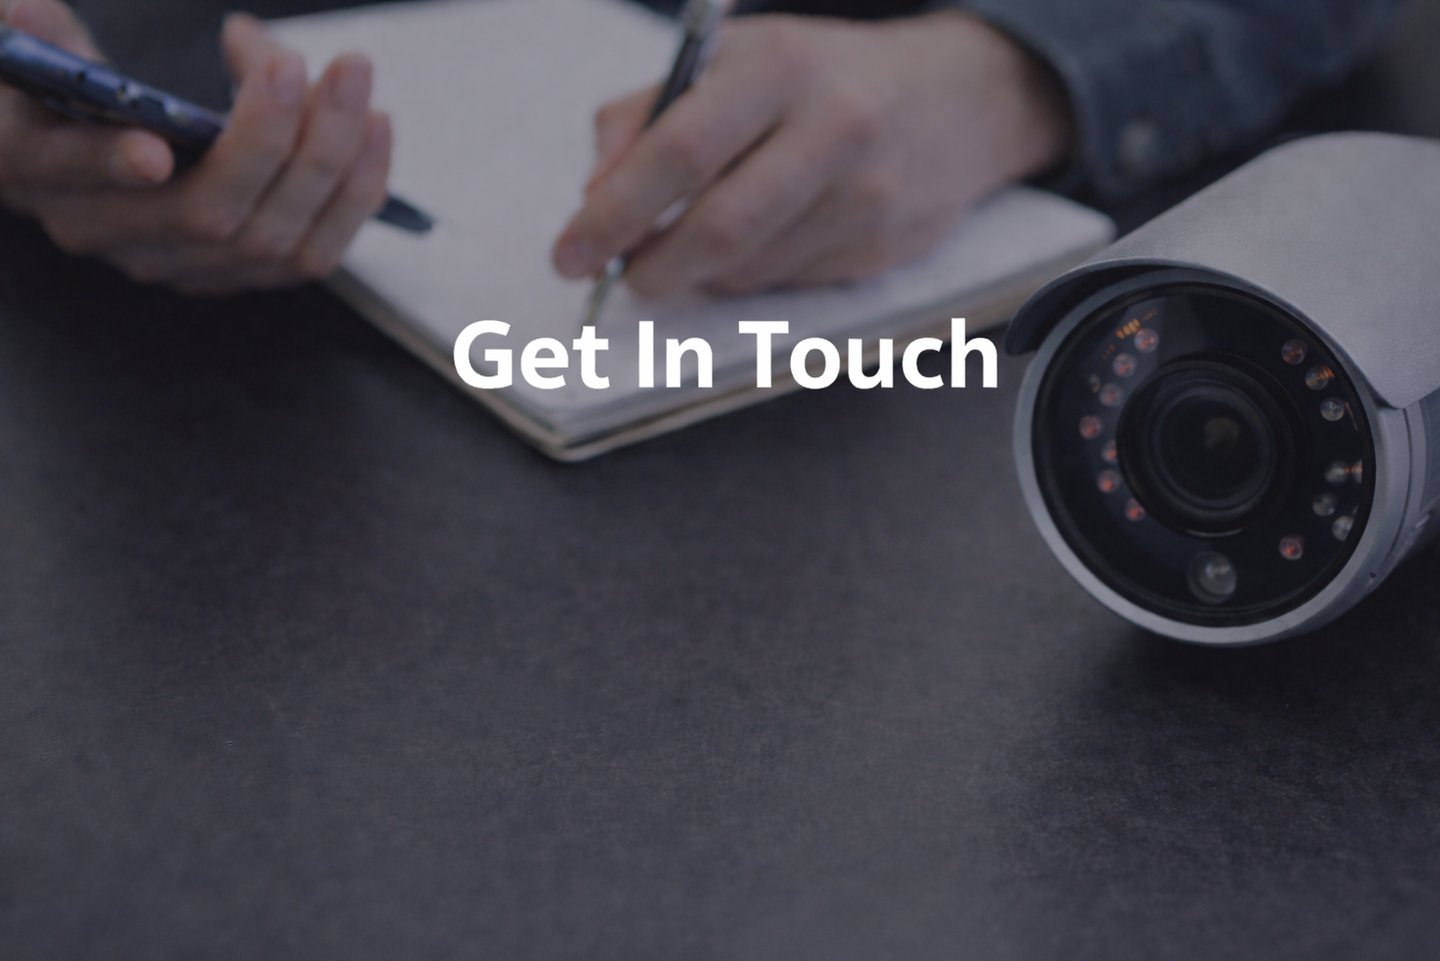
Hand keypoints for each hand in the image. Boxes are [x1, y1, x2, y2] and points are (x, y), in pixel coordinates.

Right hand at [0, 0, 392, 295]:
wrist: (86, 151)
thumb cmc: (65, 87)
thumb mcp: (33, 49)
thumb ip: (39, 38)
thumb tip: (28, 18)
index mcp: (37, 173)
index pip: (72, 177)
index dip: (107, 166)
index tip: (153, 148)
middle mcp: (110, 238)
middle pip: (205, 213)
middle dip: (265, 137)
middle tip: (298, 63)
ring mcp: (183, 267)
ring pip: (273, 238)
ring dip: (327, 154)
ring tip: (353, 75)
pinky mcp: (243, 275)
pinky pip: (315, 251)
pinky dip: (357, 190)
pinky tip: (376, 124)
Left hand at [552, 12, 1071, 297]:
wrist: (958, 99)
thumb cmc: (823, 77)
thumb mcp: (737, 60)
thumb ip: (652, 113)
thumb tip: (594, 192)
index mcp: (781, 66)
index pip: (680, 150)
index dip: (615, 212)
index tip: (570, 251)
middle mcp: (832, 128)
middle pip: (719, 227)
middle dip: (653, 266)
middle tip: (623, 277)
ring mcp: (865, 195)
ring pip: (748, 267)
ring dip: (700, 271)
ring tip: (692, 244)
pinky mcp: (881, 247)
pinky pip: (785, 283)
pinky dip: (749, 274)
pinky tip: (760, 239)